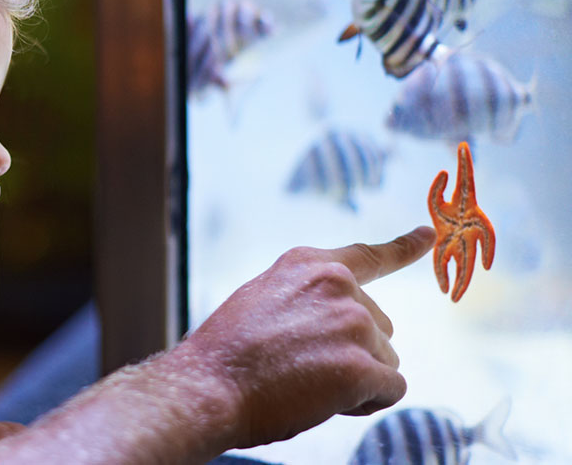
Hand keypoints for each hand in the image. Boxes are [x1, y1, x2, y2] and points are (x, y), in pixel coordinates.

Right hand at [181, 225, 435, 448]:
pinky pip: (390, 389)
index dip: (403, 248)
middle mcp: (338, 285)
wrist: (208, 387)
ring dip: (357, 378)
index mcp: (310, 264)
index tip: (428, 235)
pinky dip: (366, 402)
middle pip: (379, 327)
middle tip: (301, 365)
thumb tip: (345, 326)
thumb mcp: (263, 299)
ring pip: (385, 360)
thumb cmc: (228, 353)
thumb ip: (308, 299)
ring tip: (306, 383)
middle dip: (352, 351)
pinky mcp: (361, 365)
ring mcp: (353, 323)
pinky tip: (328, 401)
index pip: (369, 255)